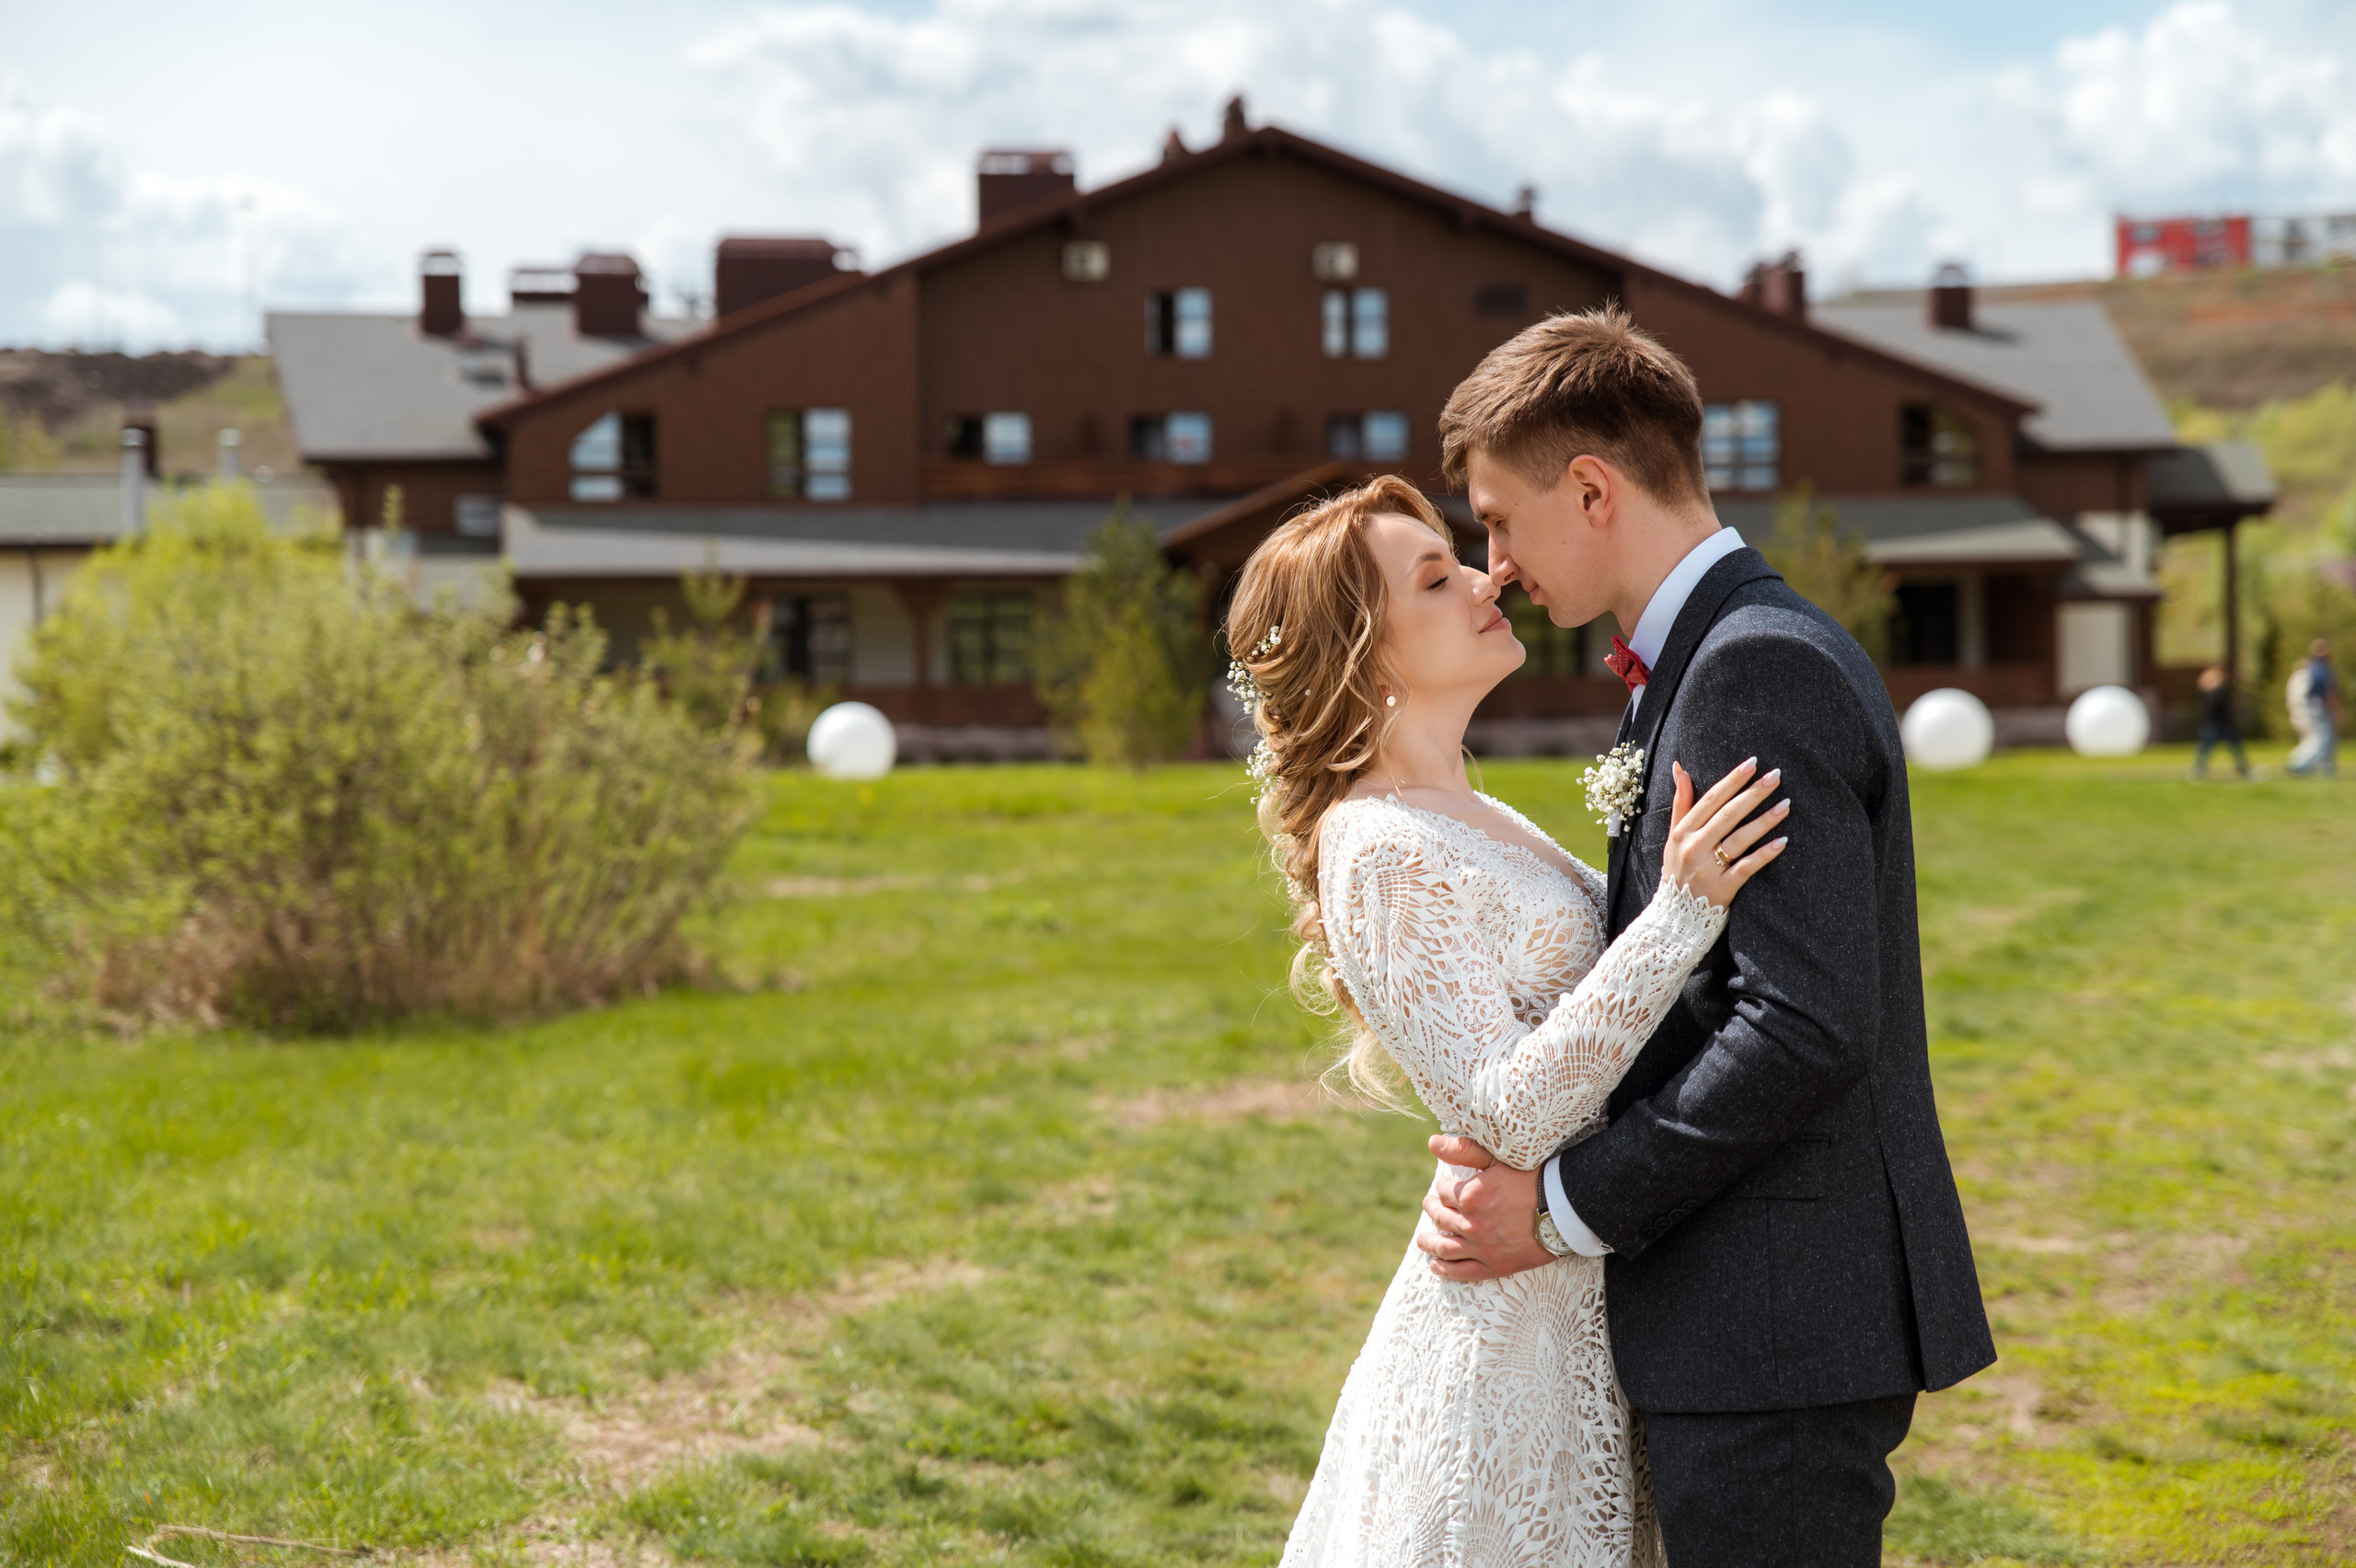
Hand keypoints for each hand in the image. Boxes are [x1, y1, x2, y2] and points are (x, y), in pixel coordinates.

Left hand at [1414, 1134, 1554, 1281]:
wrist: (1563, 1210)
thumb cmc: (1532, 1180)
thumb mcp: (1497, 1159)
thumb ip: (1463, 1150)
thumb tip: (1432, 1143)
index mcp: (1470, 1197)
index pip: (1444, 1192)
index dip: (1443, 1187)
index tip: (1445, 1186)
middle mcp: (1472, 1224)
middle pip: (1441, 1218)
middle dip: (1432, 1210)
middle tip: (1430, 1206)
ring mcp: (1482, 1247)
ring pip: (1446, 1247)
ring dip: (1430, 1243)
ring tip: (1422, 1241)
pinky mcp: (1495, 1265)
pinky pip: (1464, 1272)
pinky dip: (1446, 1270)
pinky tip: (1435, 1266)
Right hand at [1663, 757, 1789, 907]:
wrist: (1676, 914)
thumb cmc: (1678, 869)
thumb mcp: (1673, 835)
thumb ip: (1680, 802)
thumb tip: (1679, 767)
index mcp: (1683, 832)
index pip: (1710, 800)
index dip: (1732, 780)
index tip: (1752, 764)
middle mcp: (1693, 847)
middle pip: (1727, 815)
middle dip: (1753, 794)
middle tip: (1775, 776)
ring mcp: (1708, 869)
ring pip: (1739, 839)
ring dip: (1763, 821)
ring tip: (1786, 805)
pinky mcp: (1722, 888)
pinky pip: (1746, 868)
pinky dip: (1764, 854)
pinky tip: (1782, 842)